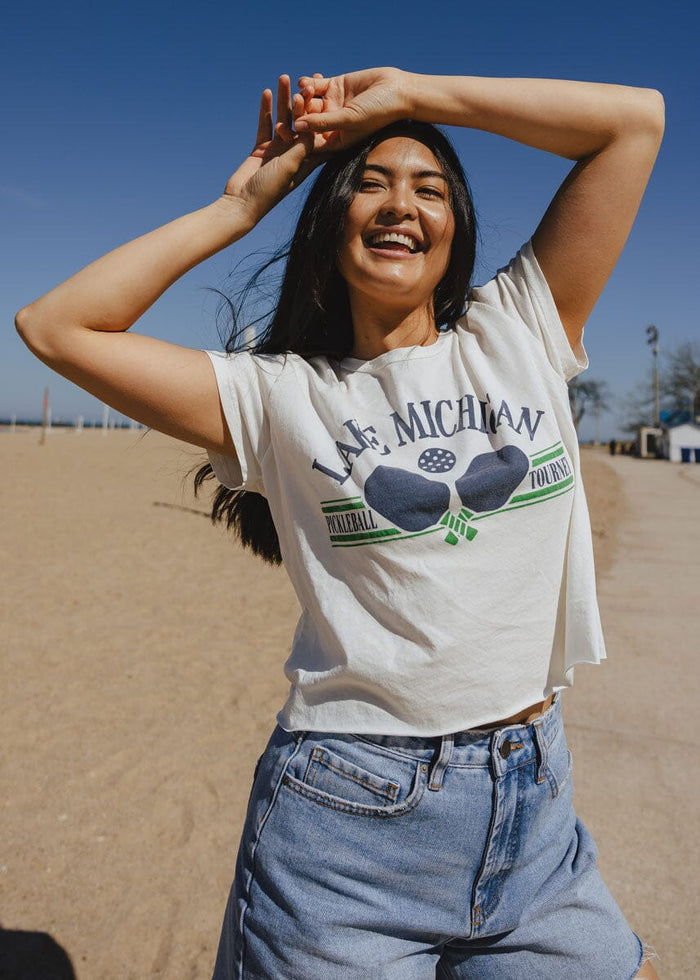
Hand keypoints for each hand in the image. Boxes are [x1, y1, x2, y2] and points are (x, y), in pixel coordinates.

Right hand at [222, 76, 329, 226]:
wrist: (242, 203)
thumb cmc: (269, 191)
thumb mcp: (289, 166)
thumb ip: (301, 147)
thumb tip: (314, 125)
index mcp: (308, 161)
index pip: (320, 134)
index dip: (326, 115)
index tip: (332, 94)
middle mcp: (295, 154)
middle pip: (302, 122)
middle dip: (304, 101)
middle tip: (308, 81)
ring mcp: (278, 149)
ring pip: (283, 119)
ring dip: (284, 99)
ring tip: (285, 77)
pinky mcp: (262, 148)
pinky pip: (265, 124)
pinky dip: (266, 109)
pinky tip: (267, 92)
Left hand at [294, 68, 412, 148]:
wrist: (396, 90)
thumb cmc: (377, 112)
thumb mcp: (349, 120)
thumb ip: (323, 122)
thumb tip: (298, 126)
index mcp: (335, 140)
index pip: (311, 141)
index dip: (296, 137)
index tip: (282, 130)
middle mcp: (331, 124)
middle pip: (308, 121)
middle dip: (298, 113)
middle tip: (292, 104)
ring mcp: (332, 105)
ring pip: (310, 103)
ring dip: (304, 97)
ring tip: (303, 91)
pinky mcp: (334, 87)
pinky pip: (316, 86)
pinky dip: (309, 84)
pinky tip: (304, 81)